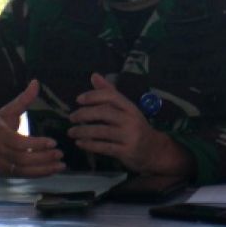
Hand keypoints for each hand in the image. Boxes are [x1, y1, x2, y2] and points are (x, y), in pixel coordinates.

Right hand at [0, 79, 64, 177]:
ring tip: (60, 165)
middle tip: (60, 154)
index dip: (36, 144)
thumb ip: (23, 99)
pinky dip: (38, 174)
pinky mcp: (4, 173)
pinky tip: (51, 170)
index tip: (53, 142)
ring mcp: (0, 165)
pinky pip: (23, 176)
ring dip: (43, 169)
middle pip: (22, 158)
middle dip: (43, 158)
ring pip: (23, 170)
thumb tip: (36, 82)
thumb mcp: (6, 111)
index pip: (18, 142)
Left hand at [69, 74, 192, 175]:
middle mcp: (130, 120)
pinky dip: (89, 145)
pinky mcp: (126, 151)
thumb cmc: (135, 127)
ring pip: (101, 131)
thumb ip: (109, 93)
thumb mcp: (126, 109)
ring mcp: (129, 136)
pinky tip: (80, 143)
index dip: (93, 96)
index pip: (111, 96)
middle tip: (72, 118)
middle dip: (84, 114)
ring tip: (71, 132)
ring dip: (83, 131)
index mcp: (129, 107)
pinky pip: (104, 147)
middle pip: (104, 113)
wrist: (154, 150)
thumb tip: (94, 75)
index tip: (78, 99)